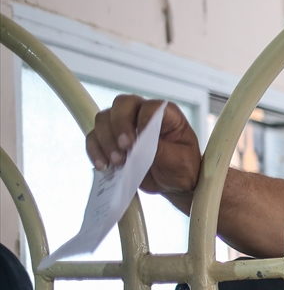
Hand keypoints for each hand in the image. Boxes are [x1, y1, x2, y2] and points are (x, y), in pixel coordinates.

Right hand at [86, 95, 200, 201]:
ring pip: (104, 119)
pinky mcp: (111, 140)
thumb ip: (161, 150)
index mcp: (166, 115)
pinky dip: (95, 150)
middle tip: (124, 148)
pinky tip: (103, 165)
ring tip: (117, 162)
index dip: (143, 120)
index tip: (140, 141)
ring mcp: (124, 125)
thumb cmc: (183, 168)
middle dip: (119, 126)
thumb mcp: (180, 161)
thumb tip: (140, 144)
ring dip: (106, 140)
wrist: (174, 184)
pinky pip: (94, 138)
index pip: (150, 107)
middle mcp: (142, 114)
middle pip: (121, 105)